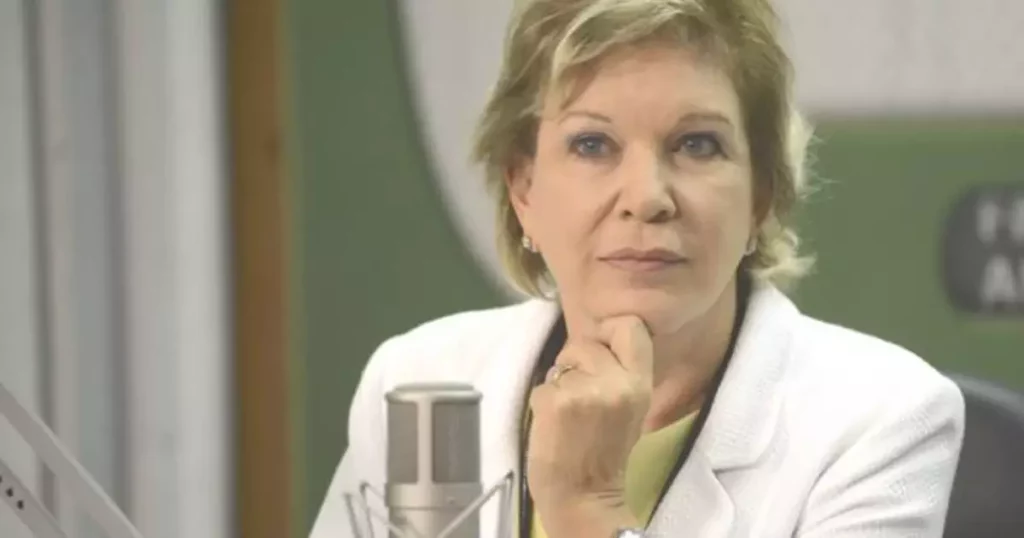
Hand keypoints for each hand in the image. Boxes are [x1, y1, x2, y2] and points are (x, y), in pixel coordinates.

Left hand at [526, 315, 654, 537]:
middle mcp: (615, 382)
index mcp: (639, 384)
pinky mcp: (552, 401)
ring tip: (568, 411)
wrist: (583, 495)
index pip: (630, 326)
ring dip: (558, 382)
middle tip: (579, 393)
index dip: (610, 332)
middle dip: (576, 361)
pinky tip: (554, 424)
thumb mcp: (630, 407)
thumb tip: (598, 339)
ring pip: (560, 362)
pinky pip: (542, 383)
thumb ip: (619, 373)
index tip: (602, 351)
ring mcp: (582, 390)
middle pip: (586, 341)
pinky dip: (543, 401)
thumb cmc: (605, 451)